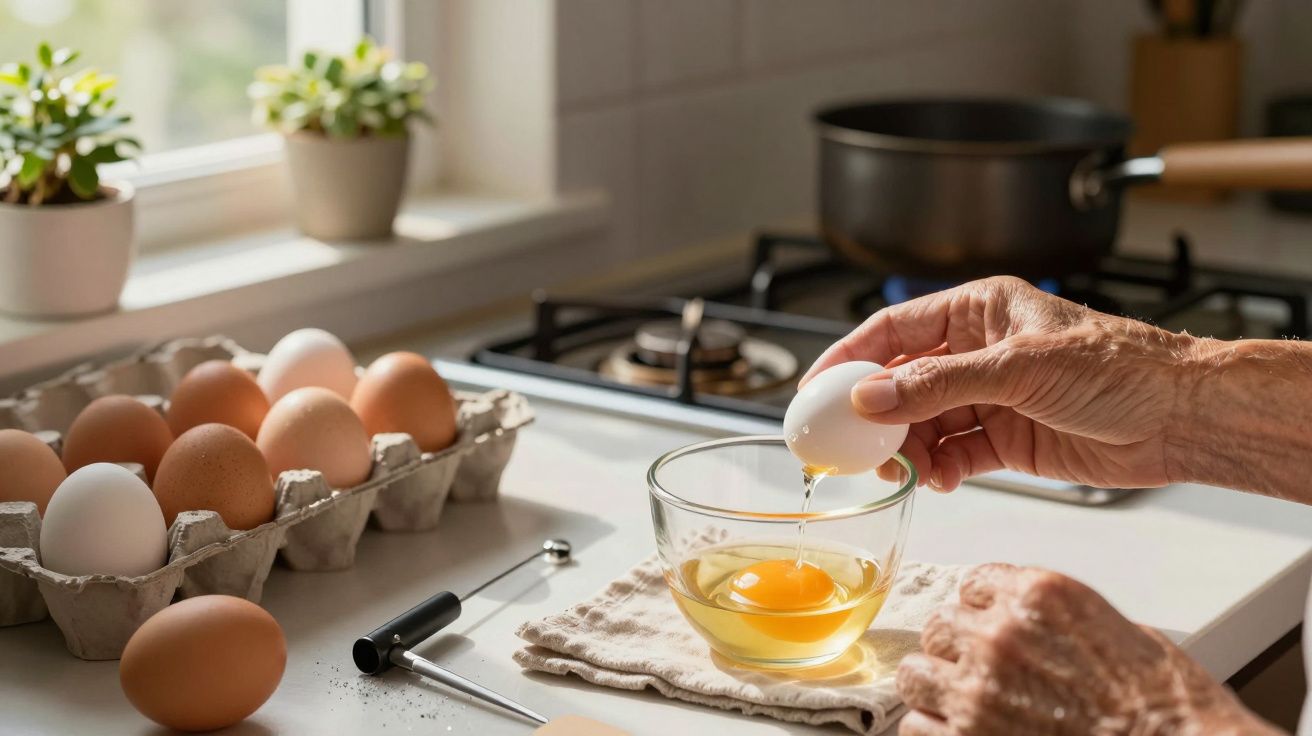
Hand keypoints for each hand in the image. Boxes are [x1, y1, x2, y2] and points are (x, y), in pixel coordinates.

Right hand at [801, 276, 1197, 490]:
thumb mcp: (1019, 367)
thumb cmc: (1120, 367)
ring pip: (922, 424)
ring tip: (910, 470)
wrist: (1179, 419)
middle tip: (856, 448)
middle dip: (876, 417)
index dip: (848, 357)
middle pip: (900, 383)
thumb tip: (869, 399)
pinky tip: (942, 479)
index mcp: (978, 311)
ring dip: (909, 450)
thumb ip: (938, 385)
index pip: (893, 330)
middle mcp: (977, 352)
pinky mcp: (1006, 439)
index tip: (815, 390)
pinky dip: (939, 469)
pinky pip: (952, 453)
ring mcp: (990, 397)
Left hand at [895, 563, 1279, 735]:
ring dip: (935, 688)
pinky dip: (934, 731)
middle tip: (980, 671)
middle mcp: (1000, 633)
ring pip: (914, 673)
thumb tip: (1029, 626)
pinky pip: (916, 726)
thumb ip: (1057, 620)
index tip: (989, 628)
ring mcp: (978, 688)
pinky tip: (960, 734)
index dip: (982, 611)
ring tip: (962, 703)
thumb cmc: (1164, 705)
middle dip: (957, 650)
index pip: (973, 585)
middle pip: (939, 626)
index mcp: (1038, 595)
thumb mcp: (1117, 630)